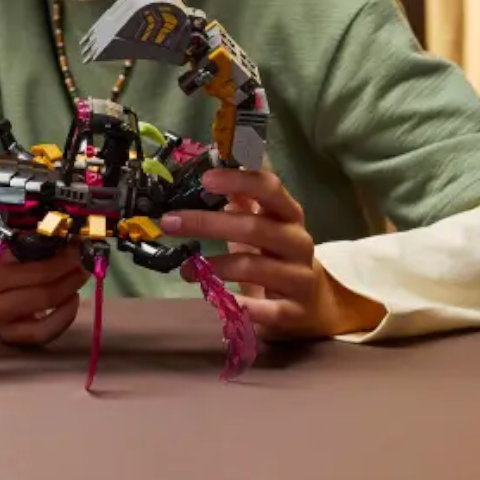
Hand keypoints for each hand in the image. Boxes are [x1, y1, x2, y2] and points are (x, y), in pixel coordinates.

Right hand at [0, 246, 90, 346]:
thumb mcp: (6, 248)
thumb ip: (31, 245)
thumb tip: (68, 241)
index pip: (31, 272)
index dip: (59, 262)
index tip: (75, 249)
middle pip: (41, 295)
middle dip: (68, 278)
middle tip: (83, 265)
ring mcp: (1, 325)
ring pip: (42, 321)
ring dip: (68, 299)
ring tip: (78, 282)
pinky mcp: (11, 337)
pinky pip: (42, 334)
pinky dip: (62, 319)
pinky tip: (71, 302)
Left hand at [161, 167, 387, 339]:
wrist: (310, 302)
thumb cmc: (275, 255)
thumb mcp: (262, 223)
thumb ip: (241, 199)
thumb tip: (207, 169)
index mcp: (288, 214)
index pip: (269, 188)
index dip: (239, 180)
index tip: (205, 178)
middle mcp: (296, 241)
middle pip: (254, 227)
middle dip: (207, 223)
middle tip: (170, 222)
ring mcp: (298, 276)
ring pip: (253, 266)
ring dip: (213, 265)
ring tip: (185, 269)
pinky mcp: (293, 310)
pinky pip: (266, 308)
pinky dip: (241, 304)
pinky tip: (216, 299)